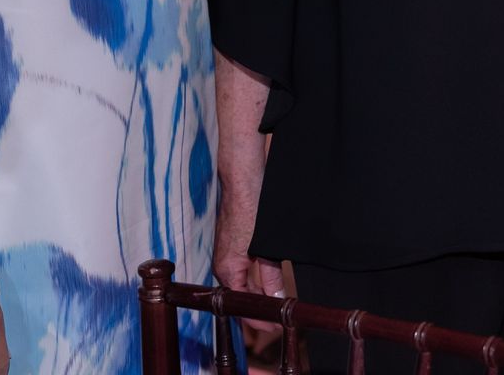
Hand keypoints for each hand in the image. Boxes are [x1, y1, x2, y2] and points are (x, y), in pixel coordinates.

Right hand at [215, 195, 285, 330]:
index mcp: (227, 268)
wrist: (244, 177)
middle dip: (259, 308)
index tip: (275, 327)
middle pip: (240, 296)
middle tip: (280, 319)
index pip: (240, 304)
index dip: (258, 319)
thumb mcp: (265, 247)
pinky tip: (269, 280)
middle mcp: (223, 264)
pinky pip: (243, 270)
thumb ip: (270, 275)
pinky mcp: (233, 244)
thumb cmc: (251, 207)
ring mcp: (227, 253)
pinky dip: (255, 279)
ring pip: (242, 283)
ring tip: (277, 303)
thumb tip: (276, 299)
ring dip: (258, 294)